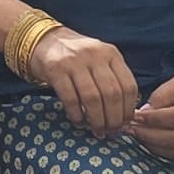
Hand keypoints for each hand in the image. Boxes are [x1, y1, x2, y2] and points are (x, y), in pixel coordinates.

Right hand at [27, 24, 141, 136]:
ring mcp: (74, 61)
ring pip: (93, 98)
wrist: (45, 41)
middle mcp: (95, 55)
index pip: (128, 85)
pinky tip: (79, 122)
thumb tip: (125, 115)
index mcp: (111, 53)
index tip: (125, 123)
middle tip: (110, 131)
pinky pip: (70, 99)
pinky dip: (77, 115)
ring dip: (97, 120)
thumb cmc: (77, 57)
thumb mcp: (100, 60)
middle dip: (113, 119)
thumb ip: (113, 80)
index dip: (128, 109)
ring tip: (96, 130)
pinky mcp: (56, 69)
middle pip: (112, 94)